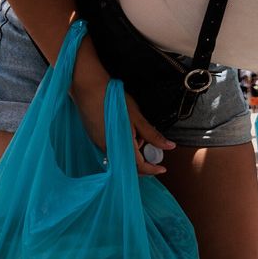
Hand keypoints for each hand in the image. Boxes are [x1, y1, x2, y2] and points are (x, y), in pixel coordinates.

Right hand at [70, 56, 170, 175]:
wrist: (88, 89)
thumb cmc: (113, 101)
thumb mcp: (137, 118)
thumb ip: (152, 135)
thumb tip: (169, 146)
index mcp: (121, 145)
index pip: (138, 166)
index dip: (152, 169)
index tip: (162, 169)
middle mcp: (108, 149)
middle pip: (129, 165)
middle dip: (144, 162)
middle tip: (154, 151)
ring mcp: (99, 144)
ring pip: (121, 157)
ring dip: (134, 152)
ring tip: (139, 134)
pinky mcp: (95, 138)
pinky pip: (112, 149)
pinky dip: (124, 146)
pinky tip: (128, 132)